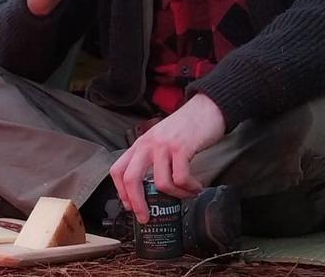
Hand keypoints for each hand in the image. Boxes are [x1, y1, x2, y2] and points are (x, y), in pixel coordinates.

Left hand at [109, 94, 225, 223]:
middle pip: (131, 179)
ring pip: (160, 183)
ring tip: (187, 194)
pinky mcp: (182, 148)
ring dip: (176, 196)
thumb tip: (150, 189)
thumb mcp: (160, 140)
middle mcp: (147, 144)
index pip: (118, 170)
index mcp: (140, 144)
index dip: (121, 192)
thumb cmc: (185, 128)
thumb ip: (152, 159)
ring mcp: (164, 146)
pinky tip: (196, 187)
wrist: (206, 108)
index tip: (130, 207)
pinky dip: (190, 188)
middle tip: (146, 217)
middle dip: (137, 203)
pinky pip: (181, 178)